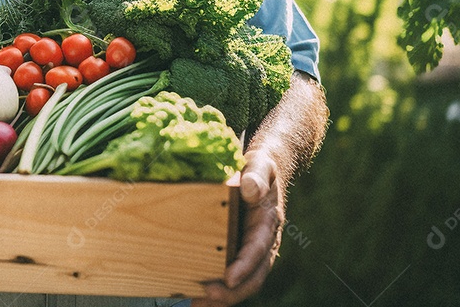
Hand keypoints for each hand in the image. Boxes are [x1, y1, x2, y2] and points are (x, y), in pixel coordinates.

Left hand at [194, 150, 283, 306]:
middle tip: (208, 297)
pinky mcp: (237, 253)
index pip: (258, 249)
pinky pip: (228, 276)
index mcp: (267, 223)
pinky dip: (214, 289)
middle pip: (252, 277)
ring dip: (221, 297)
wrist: (262, 174)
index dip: (244, 266)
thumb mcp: (261, 165)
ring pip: (241, 283)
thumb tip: (250, 190)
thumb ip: (257, 176)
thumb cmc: (259, 169)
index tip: (229, 278)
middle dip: (232, 292)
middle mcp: (262, 243)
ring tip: (195, 303)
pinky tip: (191, 293)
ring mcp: (250, 251)